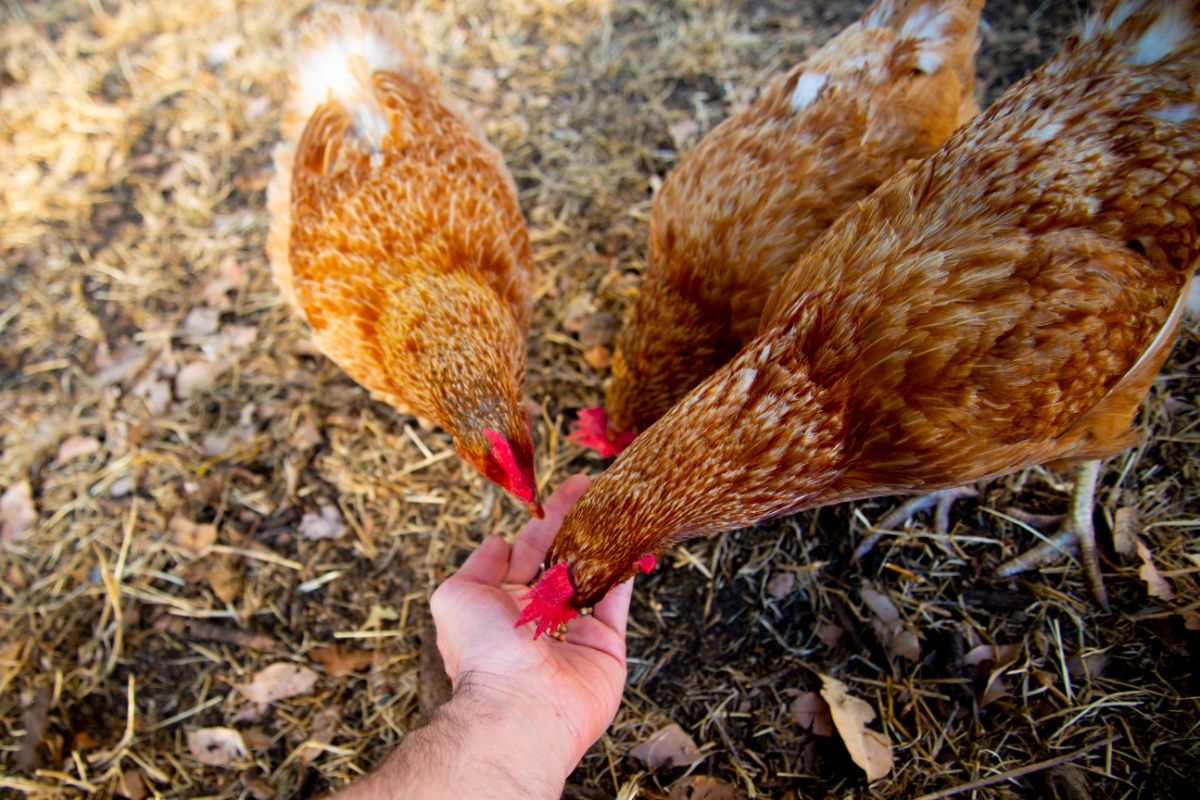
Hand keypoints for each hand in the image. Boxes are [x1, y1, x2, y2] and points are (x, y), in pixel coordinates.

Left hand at [430, 473, 632, 781]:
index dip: (547, 517)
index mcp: (505, 602)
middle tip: (597, 489)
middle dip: (579, 524)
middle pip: (564, 558)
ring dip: (605, 544)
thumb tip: (499, 540)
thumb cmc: (482, 651)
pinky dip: (626, 577)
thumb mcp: (456, 595)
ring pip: (593, 577)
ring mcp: (575, 631)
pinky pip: (618, 605)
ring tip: (619, 509)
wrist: (519, 707)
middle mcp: (541, 615)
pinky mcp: (605, 647)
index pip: (530, 547)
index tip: (568, 489)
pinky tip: (635, 545)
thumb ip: (479, 565)